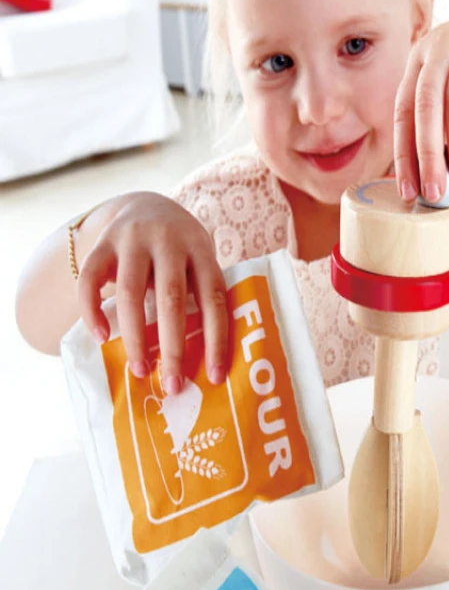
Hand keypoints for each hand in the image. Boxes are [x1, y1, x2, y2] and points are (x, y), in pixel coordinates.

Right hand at [76, 194, 227, 392]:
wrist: (146, 205)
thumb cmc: (180, 251)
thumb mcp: (199, 262)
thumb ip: (199, 296)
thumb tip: (205, 362)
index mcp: (200, 249)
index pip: (213, 297)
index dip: (216, 338)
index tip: (215, 376)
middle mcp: (168, 241)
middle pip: (171, 298)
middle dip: (173, 347)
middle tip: (173, 385)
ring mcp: (132, 239)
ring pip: (131, 293)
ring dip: (135, 338)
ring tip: (140, 371)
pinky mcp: (102, 244)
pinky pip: (90, 280)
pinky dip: (92, 311)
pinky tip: (101, 337)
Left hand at [393, 4, 448, 200]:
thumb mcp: (444, 81)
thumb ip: (430, 117)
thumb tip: (418, 175)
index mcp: (417, 59)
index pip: (403, 111)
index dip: (403, 153)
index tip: (406, 189)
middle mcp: (440, 50)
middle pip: (427, 106)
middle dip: (427, 155)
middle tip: (432, 193)